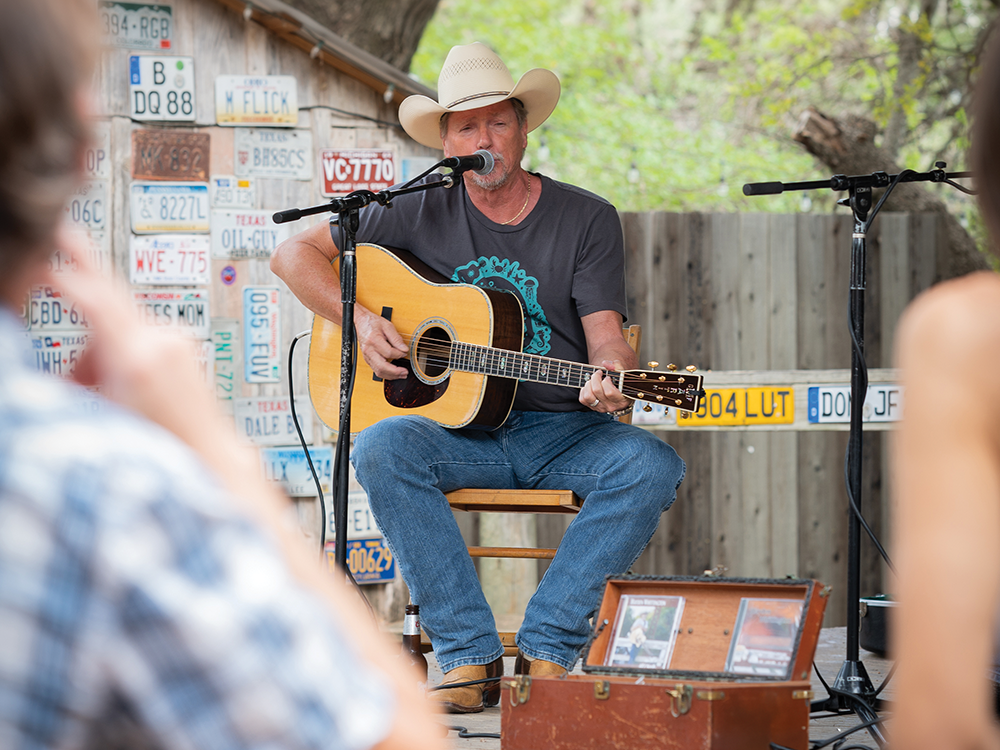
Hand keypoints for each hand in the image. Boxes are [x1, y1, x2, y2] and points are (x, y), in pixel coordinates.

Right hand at [47, 228, 221, 444]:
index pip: (96, 303)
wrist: (207, 451)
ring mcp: (175, 341)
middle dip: (84, 264)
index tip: (45, 261)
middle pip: (111, 294)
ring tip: (90, 387)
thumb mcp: (106, 412)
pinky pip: (137, 333)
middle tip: (62, 232)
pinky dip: (116, 349)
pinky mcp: (181, 345)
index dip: (67, 277)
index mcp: (139, 359)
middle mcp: (162, 341)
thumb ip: (77, 381)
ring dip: (95, 345)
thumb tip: (49, 372)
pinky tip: (112, 381)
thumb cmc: (161, 445)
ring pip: (119, 323)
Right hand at [355, 307, 408, 379]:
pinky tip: (394, 373)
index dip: (399, 354)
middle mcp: (369, 350)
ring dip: (391, 375)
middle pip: (382, 367)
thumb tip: (404, 349)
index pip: (389, 353)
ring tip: (401, 375)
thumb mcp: (387, 326)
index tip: (405, 353)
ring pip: (379, 371)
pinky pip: (376, 370)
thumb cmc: (373, 323)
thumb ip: (396, 338)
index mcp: (374, 340)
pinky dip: (386, 374)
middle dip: (395, 372)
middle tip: (405, 372)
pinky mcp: (367, 359)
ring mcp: (367, 356)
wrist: (361, 322)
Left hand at [579, 359, 632, 412]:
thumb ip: (616, 366)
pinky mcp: (592, 408)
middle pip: (597, 391)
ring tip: (593, 381)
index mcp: (621, 400)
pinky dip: (584, 390)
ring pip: (588, 396)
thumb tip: (605, 364)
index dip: (606, 381)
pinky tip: (590, 386)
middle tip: (598, 374)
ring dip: (588, 385)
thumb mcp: (622, 373)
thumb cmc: (620, 383)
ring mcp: (601, 408)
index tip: (607, 377)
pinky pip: (582, 399)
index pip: (609, 392)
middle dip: (595, 378)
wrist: (618, 393)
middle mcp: (611, 406)